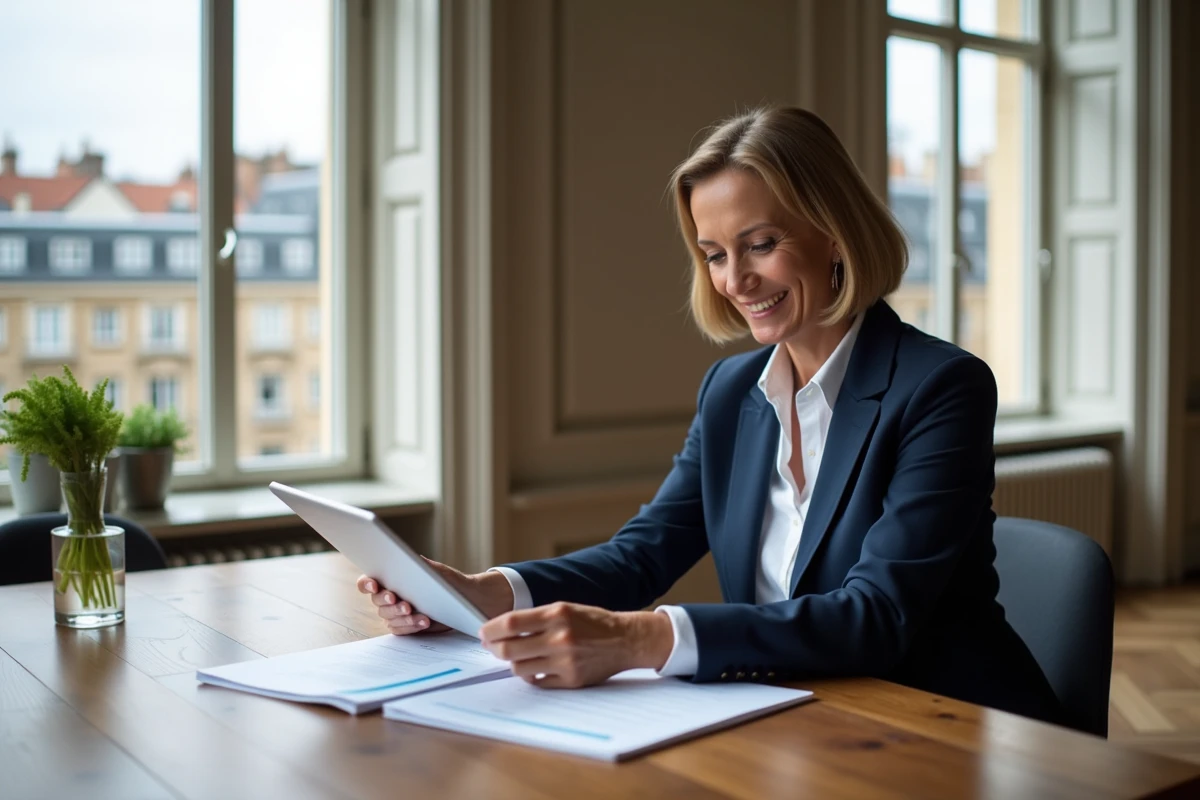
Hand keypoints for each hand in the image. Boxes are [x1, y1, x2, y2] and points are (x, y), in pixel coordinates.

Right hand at [356, 558, 514, 635]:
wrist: (464, 601)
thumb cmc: (448, 583)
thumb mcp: (438, 571)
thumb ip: (423, 565)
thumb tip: (411, 558)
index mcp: (390, 579)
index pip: (367, 582)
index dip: (366, 583)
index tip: (375, 585)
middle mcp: (388, 596)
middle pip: (377, 601)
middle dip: (388, 601)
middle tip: (401, 601)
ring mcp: (395, 613)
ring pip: (388, 617)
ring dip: (402, 616)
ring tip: (418, 614)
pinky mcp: (405, 627)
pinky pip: (400, 630)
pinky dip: (412, 626)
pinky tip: (424, 621)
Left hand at [478, 602, 674, 687]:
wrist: (625, 640)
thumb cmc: (592, 622)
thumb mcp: (564, 609)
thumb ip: (535, 619)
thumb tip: (502, 630)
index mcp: (557, 614)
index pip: (510, 623)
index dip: (491, 629)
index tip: (483, 632)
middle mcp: (560, 638)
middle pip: (509, 649)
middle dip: (494, 649)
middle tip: (491, 647)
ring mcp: (565, 661)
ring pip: (519, 669)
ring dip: (512, 663)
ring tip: (516, 657)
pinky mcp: (571, 680)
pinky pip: (537, 682)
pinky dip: (531, 676)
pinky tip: (535, 667)